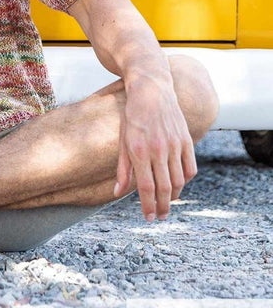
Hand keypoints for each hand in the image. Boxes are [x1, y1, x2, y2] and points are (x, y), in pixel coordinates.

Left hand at [114, 74, 196, 220]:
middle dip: (162, 207)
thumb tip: (117, 193)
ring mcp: (175, 144)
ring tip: (166, 203)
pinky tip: (178, 185)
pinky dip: (185, 180)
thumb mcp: (122, 140)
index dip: (147, 205)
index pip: (146, 186)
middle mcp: (158, 149)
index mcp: (139, 150)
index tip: (148, 218)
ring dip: (173, 196)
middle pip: (164, 187)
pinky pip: (190, 167)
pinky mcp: (186, 139)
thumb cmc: (132, 116)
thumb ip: (122, 168)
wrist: (151, 90)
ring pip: (179, 180)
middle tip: (159, 217)